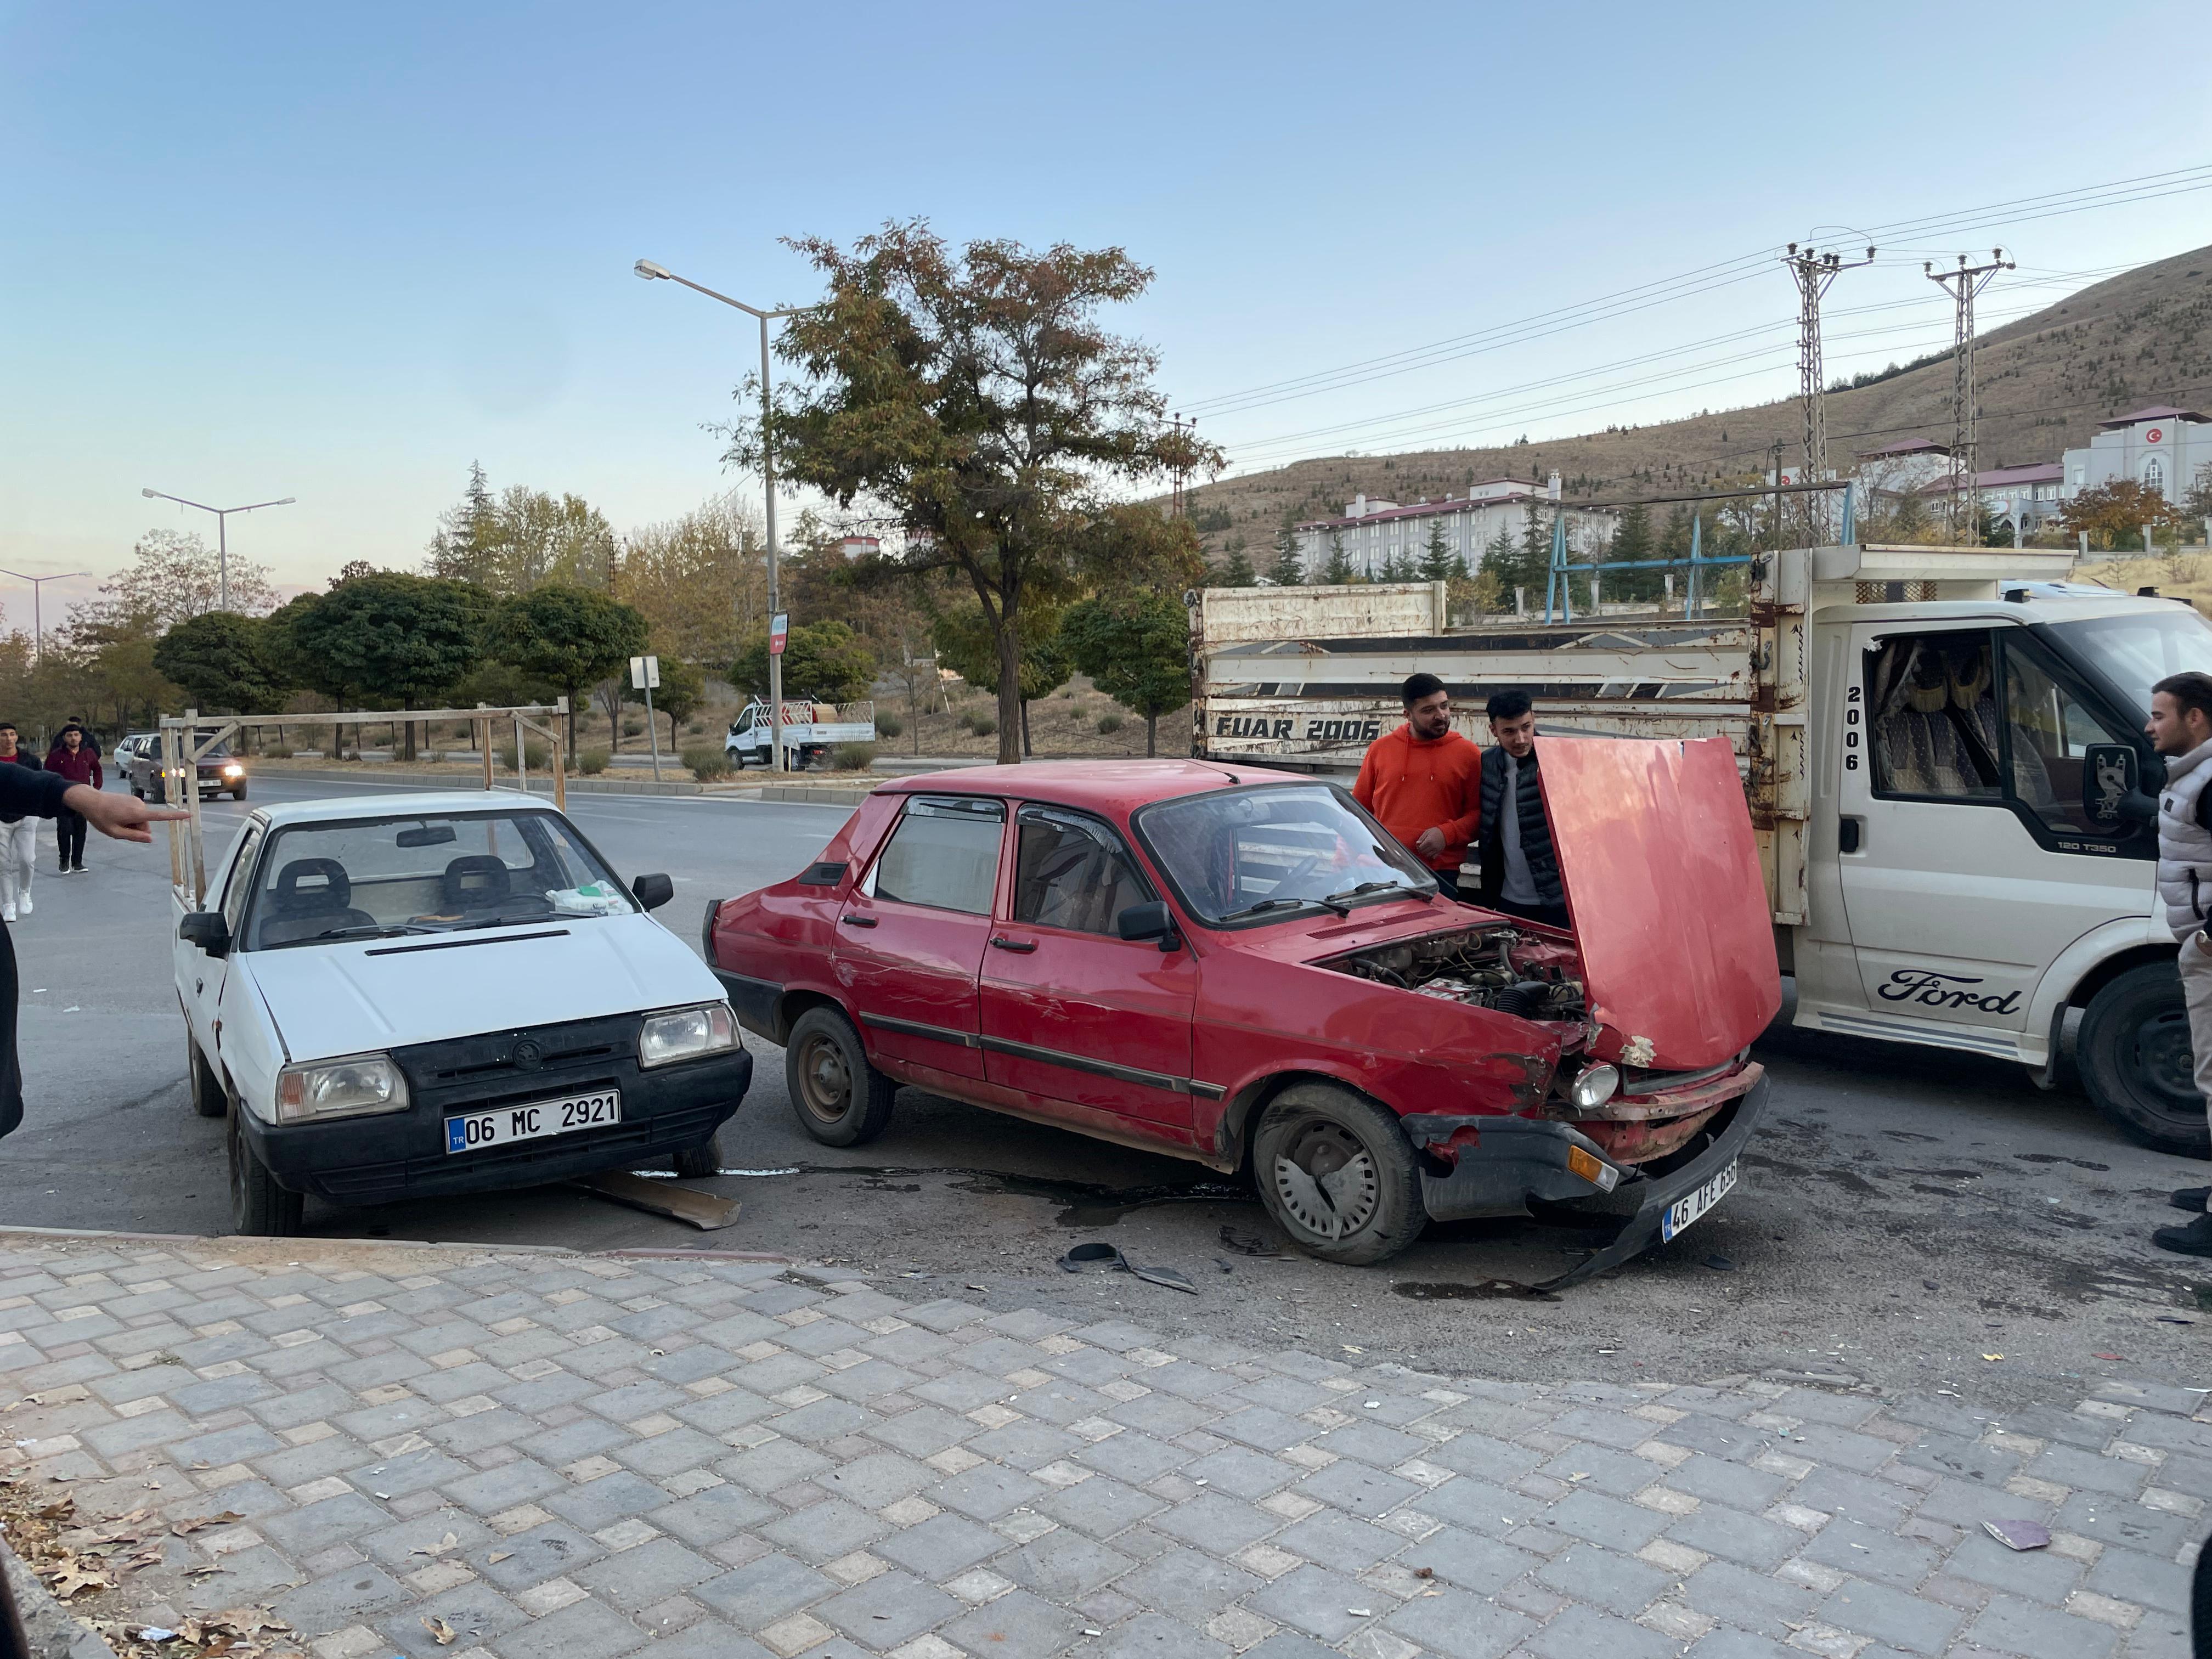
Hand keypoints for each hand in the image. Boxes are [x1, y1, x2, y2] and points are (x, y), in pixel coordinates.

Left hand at [65, 785, 187, 843]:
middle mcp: (140, 805)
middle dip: (137, 829)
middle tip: (120, 827)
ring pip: (142, 819)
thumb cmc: (100, 818)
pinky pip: (137, 812)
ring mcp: (137, 801)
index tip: (190, 814)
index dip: (176, 816)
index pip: (160, 816)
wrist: (89, 800)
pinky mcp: (133, 799)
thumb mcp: (115, 833)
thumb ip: (134, 836)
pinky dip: (130, 817)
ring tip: (116, 820)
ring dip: (132, 823)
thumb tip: (150, 839)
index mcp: (137, 813)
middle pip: (147, 824)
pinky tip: (117, 815)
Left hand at [1414, 826, 1446, 858]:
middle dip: (1421, 850)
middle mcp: (1432, 846)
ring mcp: (1436, 850)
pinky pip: (1433, 857)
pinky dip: (1430, 856)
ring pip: (1427, 855)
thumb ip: (1421, 838)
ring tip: (1425, 849)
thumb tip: (1417, 843)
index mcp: (1428, 841)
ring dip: (1425, 853)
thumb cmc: (1436, 831)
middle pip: (1423, 852)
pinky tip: (1430, 852)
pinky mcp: (1439, 851)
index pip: (1420, 848)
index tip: (1419, 845)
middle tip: (1422, 847)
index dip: (1418, 847)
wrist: (1445, 833)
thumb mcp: (1427, 832)